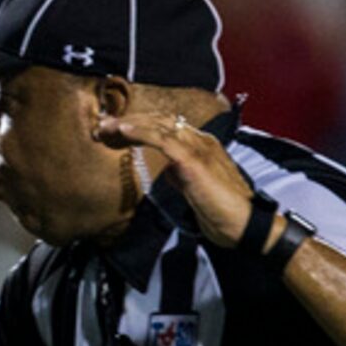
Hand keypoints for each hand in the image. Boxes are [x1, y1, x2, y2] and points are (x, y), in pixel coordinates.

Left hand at [93, 109, 259, 248]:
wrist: (243, 224)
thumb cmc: (221, 212)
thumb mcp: (195, 189)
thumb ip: (181, 175)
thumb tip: (167, 170)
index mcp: (200, 146)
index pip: (166, 128)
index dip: (140, 127)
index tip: (114, 132)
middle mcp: (200, 140)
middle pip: (159, 122)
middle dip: (128, 122)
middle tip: (102, 126)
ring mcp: (198, 148)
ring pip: (159, 126)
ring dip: (128, 125)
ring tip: (104, 128)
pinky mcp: (193, 161)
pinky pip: (163, 140)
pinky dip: (141, 133)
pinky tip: (122, 131)